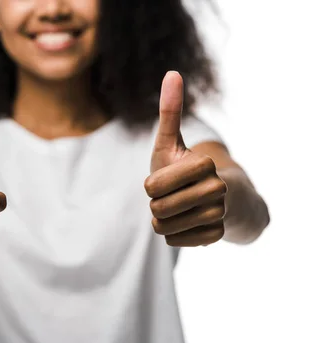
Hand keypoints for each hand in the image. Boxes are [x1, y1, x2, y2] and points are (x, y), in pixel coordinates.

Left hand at [144, 71, 226, 246]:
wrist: (217, 199)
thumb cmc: (184, 168)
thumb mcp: (172, 142)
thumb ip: (170, 112)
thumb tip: (172, 72)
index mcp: (205, 164)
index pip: (152, 187)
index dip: (151, 186)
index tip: (163, 180)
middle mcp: (218, 189)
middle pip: (158, 209)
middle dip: (155, 204)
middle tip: (169, 197)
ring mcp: (220, 215)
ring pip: (164, 229)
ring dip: (162, 221)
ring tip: (177, 210)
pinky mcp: (216, 236)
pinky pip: (174, 242)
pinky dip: (173, 235)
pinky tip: (186, 224)